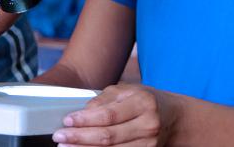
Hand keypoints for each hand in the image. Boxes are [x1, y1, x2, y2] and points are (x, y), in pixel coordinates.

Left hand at [52, 84, 179, 146]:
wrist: (174, 117)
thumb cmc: (146, 101)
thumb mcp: (128, 90)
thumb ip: (104, 99)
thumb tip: (82, 112)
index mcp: (143, 102)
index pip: (108, 115)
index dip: (85, 120)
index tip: (67, 120)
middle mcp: (148, 124)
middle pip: (108, 136)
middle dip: (80, 137)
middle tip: (59, 137)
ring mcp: (149, 143)